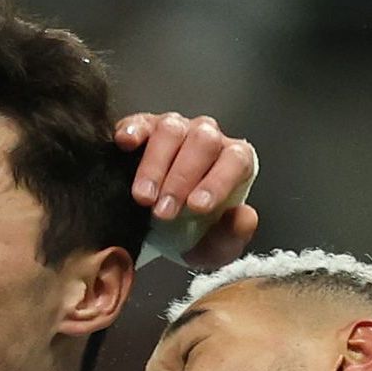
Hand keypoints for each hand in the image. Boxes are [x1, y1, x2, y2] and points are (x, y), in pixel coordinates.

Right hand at [113, 112, 261, 270]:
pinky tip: (126, 144)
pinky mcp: (144, 128)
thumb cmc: (192, 234)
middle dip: (181, 178)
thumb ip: (232, 235)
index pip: (235, 160)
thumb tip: (245, 216)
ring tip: (143, 198)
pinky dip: (133, 130)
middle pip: (202, 142)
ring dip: (155, 165)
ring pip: (171, 130)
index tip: (196, 208)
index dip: (217, 182)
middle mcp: (208, 138)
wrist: (157, 230)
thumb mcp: (214, 248)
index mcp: (235, 161)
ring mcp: (176, 129)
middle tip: (163, 213)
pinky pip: (141, 122)